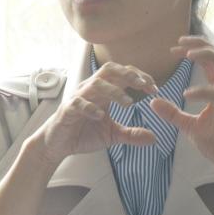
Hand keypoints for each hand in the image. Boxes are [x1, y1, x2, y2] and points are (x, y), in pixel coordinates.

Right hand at [35, 62, 158, 164]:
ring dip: (114, 91)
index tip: (154, 88)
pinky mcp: (67, 109)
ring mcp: (79, 97)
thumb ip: (131, 134)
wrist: (58, 144)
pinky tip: (101, 115)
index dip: (139, 77)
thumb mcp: (112, 135)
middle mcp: (91, 89)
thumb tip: (154, 138)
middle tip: (143, 85)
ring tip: (129, 104)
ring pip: (96, 83)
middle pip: (109, 70)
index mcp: (103, 91)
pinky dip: (91, 107)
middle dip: (128, 74)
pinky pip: (78, 102)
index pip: (122, 74)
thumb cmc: (83, 133)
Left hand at [150, 36, 213, 180]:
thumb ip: (173, 113)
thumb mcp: (189, 127)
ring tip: (188, 54)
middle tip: (180, 42)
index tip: (174, 48)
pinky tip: (185, 94)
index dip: (194, 49)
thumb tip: (153, 102)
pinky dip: (203, 91)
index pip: (210, 61)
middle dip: (202, 44)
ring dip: (208, 56)